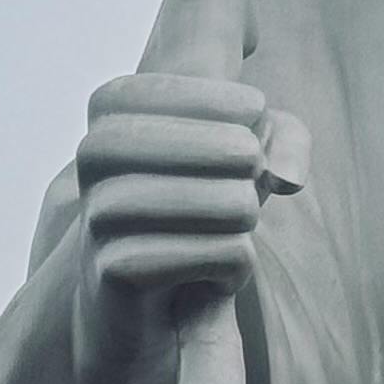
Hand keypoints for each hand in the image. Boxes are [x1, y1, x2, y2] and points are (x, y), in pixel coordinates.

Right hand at [70, 66, 308, 383]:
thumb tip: (287, 175)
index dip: (234, 102)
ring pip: (222, 202)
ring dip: (244, 216)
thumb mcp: (250, 158)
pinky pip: (210, 255)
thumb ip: (284, 136)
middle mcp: (95, 153)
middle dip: (250, 160)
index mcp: (116, 109)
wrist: (151, 307)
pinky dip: (233, 266)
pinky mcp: (112, 271)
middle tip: (249, 184)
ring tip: (236, 229)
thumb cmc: (202, 209)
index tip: (253, 121)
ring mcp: (98, 212)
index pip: (191, 75)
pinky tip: (222, 274)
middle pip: (221, 143)